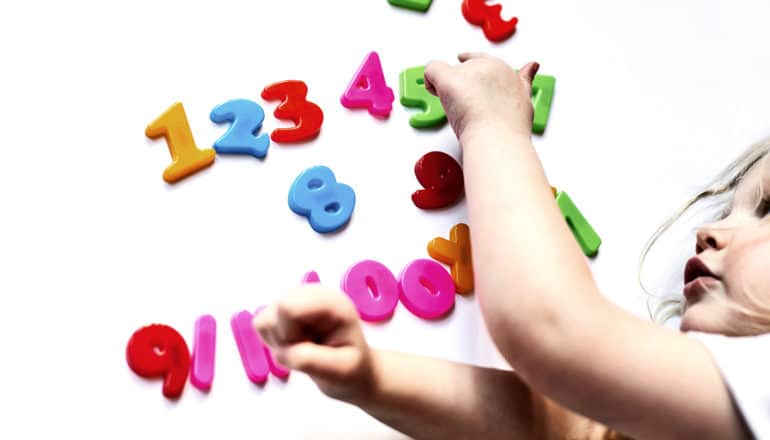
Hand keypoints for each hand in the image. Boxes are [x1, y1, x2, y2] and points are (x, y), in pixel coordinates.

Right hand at [252, 285, 374, 402]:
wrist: (352, 372)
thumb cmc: (350, 369)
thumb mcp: (340, 370)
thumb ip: (310, 360)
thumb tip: (282, 351)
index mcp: (332, 302)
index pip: (289, 308)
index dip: (290, 335)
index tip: (310, 348)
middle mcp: (312, 294)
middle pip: (274, 313)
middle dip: (285, 340)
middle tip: (309, 350)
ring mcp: (295, 300)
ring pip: (263, 320)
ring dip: (279, 342)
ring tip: (305, 348)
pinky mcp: (283, 310)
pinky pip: (260, 325)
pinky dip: (273, 341)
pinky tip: (295, 345)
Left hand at [424, 52, 538, 140]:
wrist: (498, 136)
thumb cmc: (510, 125)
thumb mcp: (525, 98)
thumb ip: (525, 80)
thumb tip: (532, 66)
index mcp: (502, 68)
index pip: (481, 60)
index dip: (471, 71)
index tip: (465, 81)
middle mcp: (484, 65)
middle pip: (463, 69)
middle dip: (460, 85)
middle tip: (462, 106)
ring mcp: (466, 71)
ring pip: (447, 71)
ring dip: (445, 87)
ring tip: (454, 107)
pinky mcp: (448, 79)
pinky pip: (432, 69)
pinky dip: (429, 81)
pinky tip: (434, 92)